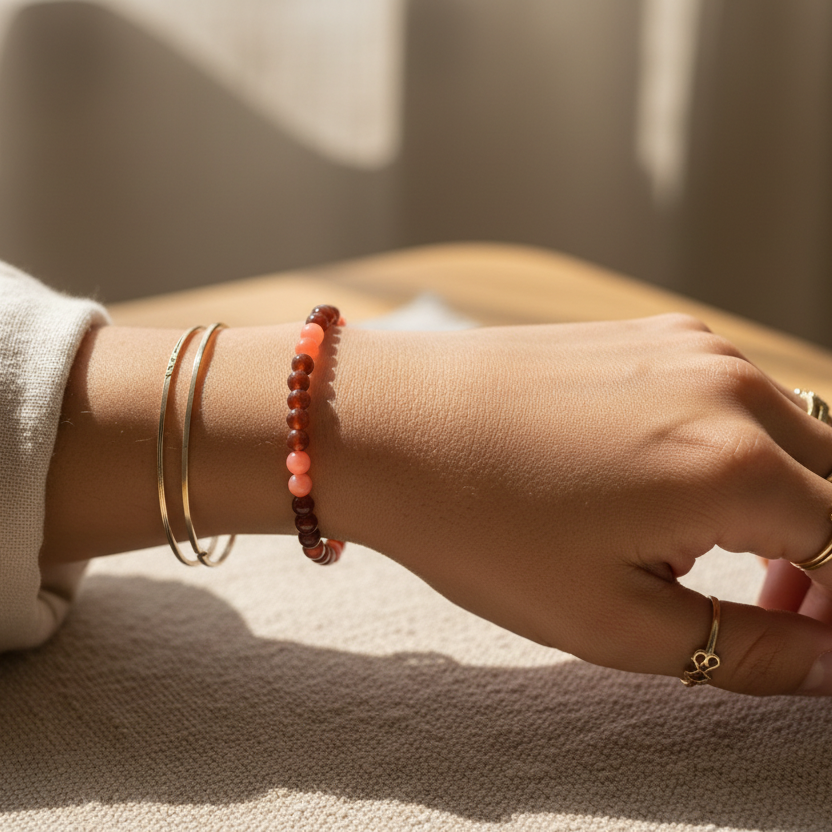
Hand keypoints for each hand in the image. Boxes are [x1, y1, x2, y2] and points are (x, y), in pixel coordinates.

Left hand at [322, 314, 831, 695]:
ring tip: (720, 564)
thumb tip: (831, 664)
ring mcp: (695, 349)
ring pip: (798, 441)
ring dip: (790, 508)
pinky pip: (740, 402)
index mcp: (737, 466)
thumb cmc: (481, 524)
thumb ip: (747, 649)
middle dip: (827, 562)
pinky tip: (677, 493)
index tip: (807, 639)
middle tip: (775, 615)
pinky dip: (742, 456)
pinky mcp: (656, 336)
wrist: (389, 420)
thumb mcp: (612, 619)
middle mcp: (734, 388)